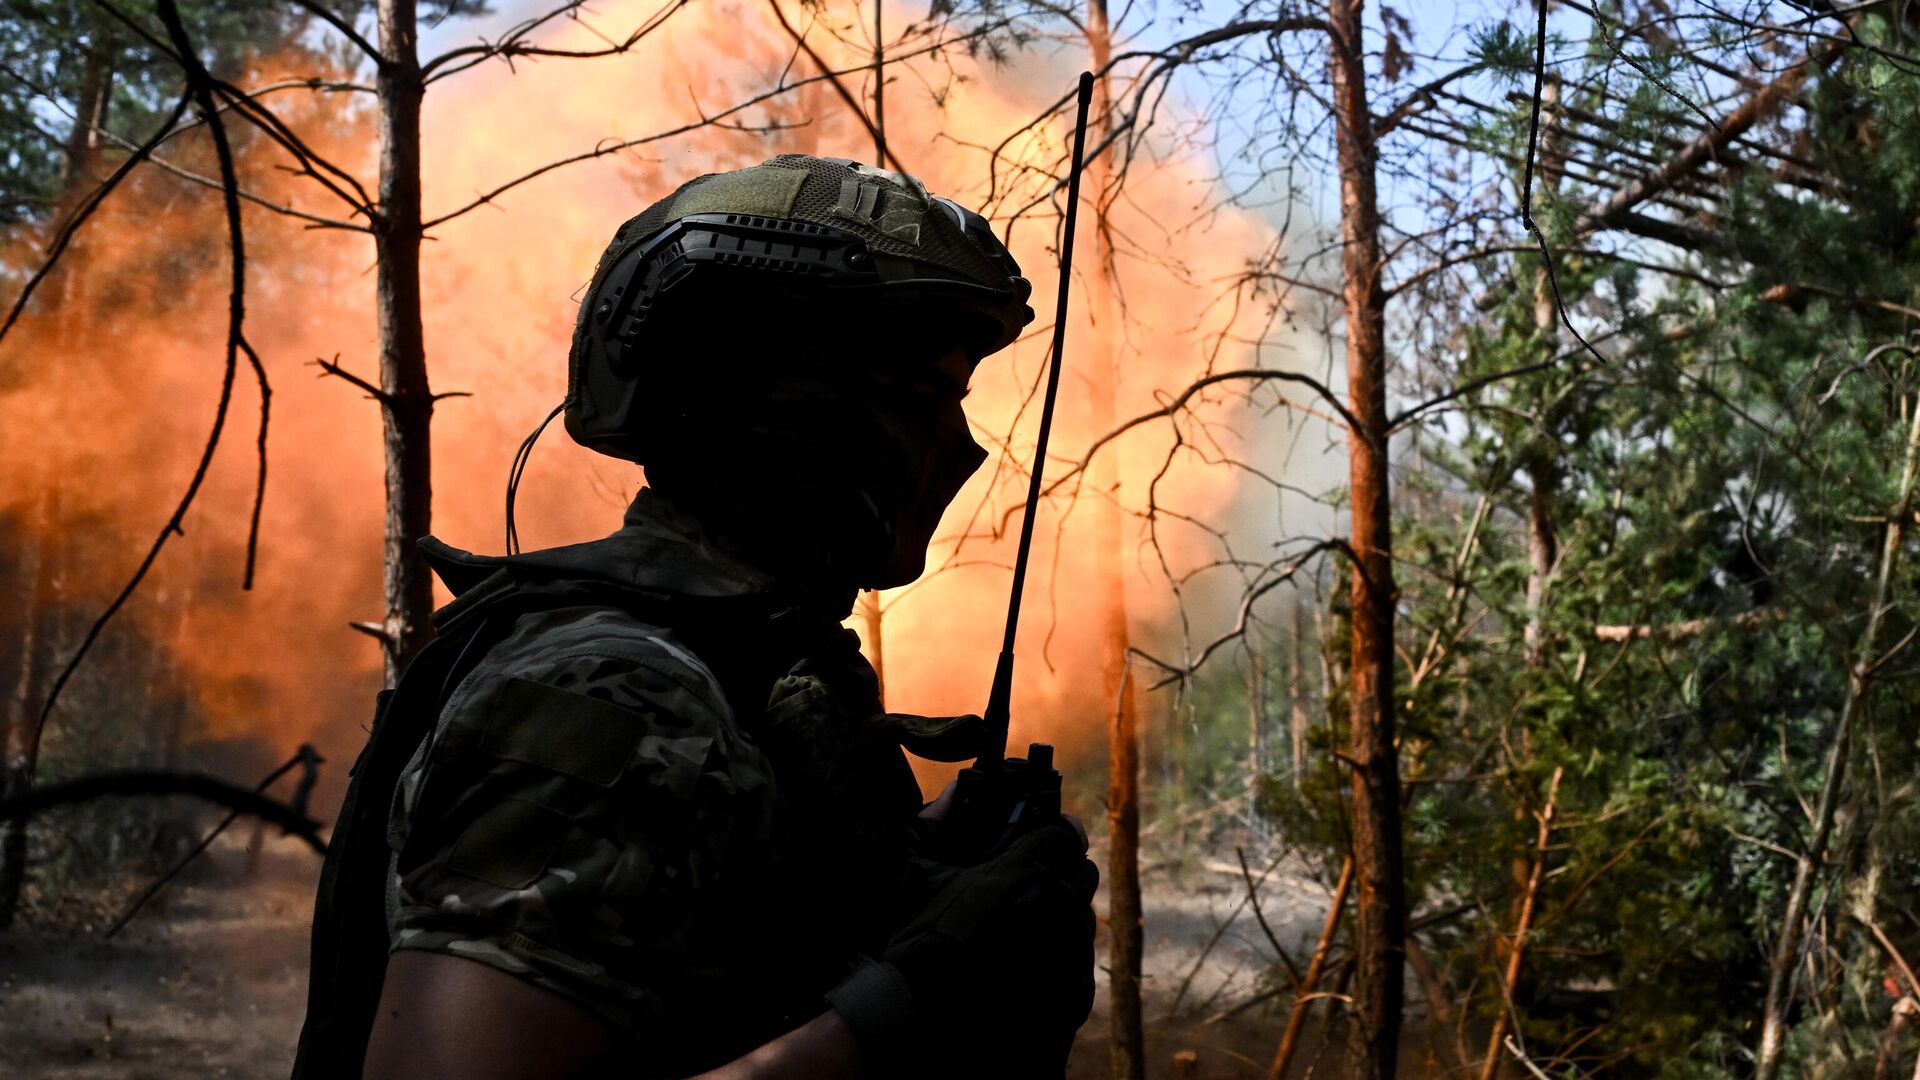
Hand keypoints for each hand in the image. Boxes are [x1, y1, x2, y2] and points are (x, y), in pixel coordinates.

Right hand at [826, 816, 1097, 1077]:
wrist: (920, 1012)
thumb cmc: (917, 939)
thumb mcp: (917, 872)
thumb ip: (934, 823)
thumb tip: (955, 791)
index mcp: (1023, 871)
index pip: (1064, 835)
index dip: (1052, 837)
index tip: (1038, 846)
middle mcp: (1054, 905)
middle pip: (1084, 872)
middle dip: (1063, 874)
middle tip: (1032, 886)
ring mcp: (1067, 949)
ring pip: (1084, 916)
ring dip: (1064, 914)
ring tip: (1029, 928)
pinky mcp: (1073, 989)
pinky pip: (1082, 958)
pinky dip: (1062, 954)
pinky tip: (1031, 962)